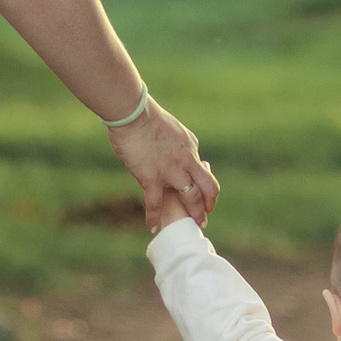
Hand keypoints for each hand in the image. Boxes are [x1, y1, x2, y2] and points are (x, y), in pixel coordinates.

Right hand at [110, 97, 216, 229]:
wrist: (133, 113)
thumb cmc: (145, 116)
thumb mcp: (171, 129)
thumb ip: (175, 143)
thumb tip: (172, 151)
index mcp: (191, 147)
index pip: (202, 171)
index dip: (203, 186)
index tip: (202, 197)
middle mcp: (187, 160)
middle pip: (207, 187)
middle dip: (208, 205)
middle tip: (204, 218)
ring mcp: (171, 170)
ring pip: (191, 197)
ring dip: (193, 213)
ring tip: (192, 225)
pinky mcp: (152, 177)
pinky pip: (156, 203)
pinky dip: (154, 217)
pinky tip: (152, 226)